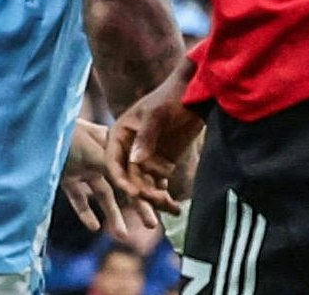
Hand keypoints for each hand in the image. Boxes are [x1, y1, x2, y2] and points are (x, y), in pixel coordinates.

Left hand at [61, 119, 158, 241]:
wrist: (33, 127)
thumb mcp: (93, 149)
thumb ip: (114, 168)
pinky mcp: (66, 176)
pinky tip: (94, 227)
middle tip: (153, 225)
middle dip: (139, 205)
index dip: (149, 188)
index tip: (165, 206)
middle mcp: (101, 155)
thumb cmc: (65, 132)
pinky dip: (86, 212)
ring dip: (113, 215)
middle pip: (124, 185)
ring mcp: (83, 166)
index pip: (135, 170)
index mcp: (113, 143)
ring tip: (123, 235)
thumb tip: (136, 188)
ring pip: (103, 194)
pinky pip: (79, 197)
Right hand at [107, 65, 204, 211]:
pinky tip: (176, 208)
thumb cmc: (171, 98)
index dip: (121, 179)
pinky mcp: (161, 164)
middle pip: (129, 178)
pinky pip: (159, 184)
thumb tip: (136, 162)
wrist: (195, 96)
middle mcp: (128, 149)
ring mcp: (145, 158)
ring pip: (144, 185)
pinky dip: (165, 197)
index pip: (113, 162)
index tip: (134, 194)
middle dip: (141, 196)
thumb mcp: (157, 115)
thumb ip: (146, 137)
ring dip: (155, 200)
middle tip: (155, 211)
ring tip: (173, 209)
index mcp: (119, 134)